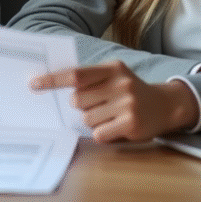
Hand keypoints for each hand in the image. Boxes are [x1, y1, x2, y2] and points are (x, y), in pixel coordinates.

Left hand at [31, 60, 199, 143]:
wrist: (166, 105)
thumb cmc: (130, 91)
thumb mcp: (115, 76)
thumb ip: (90, 79)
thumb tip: (56, 88)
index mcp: (112, 68)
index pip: (76, 74)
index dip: (53, 80)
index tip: (34, 84)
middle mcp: (120, 83)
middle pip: (77, 100)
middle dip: (80, 106)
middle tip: (98, 105)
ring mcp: (127, 103)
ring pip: (87, 118)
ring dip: (93, 121)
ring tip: (111, 116)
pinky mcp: (131, 123)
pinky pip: (99, 133)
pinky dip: (102, 133)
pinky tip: (116, 127)